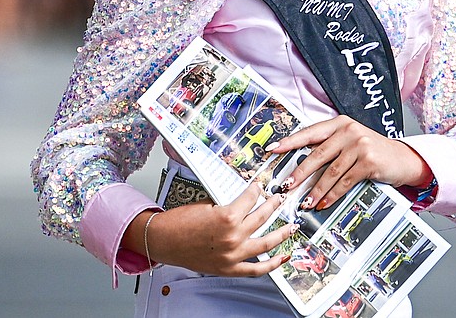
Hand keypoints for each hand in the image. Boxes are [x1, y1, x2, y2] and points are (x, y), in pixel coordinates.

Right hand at [126, 181, 296, 276]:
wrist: (164, 241)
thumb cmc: (179, 223)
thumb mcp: (205, 204)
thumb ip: (227, 203)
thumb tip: (242, 200)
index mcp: (227, 216)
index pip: (251, 198)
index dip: (257, 189)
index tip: (261, 186)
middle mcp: (233, 236)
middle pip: (263, 217)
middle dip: (274, 205)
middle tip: (279, 199)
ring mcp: (233, 255)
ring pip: (267, 243)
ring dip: (282, 233)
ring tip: (291, 226)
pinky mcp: (229, 268)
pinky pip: (257, 269)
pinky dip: (273, 264)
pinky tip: (283, 257)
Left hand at [267, 115, 431, 210]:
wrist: (403, 158)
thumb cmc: (373, 151)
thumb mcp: (351, 141)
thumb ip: (330, 146)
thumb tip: (301, 162)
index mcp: (339, 123)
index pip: (309, 132)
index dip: (289, 142)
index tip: (273, 150)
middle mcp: (348, 131)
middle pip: (317, 154)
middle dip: (299, 172)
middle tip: (286, 185)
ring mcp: (359, 145)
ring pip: (330, 171)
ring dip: (315, 190)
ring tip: (305, 201)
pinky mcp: (368, 162)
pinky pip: (344, 182)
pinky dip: (332, 195)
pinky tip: (323, 203)